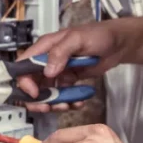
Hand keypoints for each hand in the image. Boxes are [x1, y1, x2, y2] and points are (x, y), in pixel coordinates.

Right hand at [16, 20, 130, 112]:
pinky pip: (62, 95)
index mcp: (44, 47)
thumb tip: (47, 72)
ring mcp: (58, 72)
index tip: (36, 94)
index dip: (24, 82)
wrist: (119, 44)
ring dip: (54, 103)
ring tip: (68, 105)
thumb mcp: (77, 39)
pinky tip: (78, 102)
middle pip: (32, 84)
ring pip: (47, 93)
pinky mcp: (69, 80)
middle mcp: (47, 60)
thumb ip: (60, 53)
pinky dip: (68, 102)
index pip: (23, 66)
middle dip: (38, 99)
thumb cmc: (98, 35)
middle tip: (49, 107)